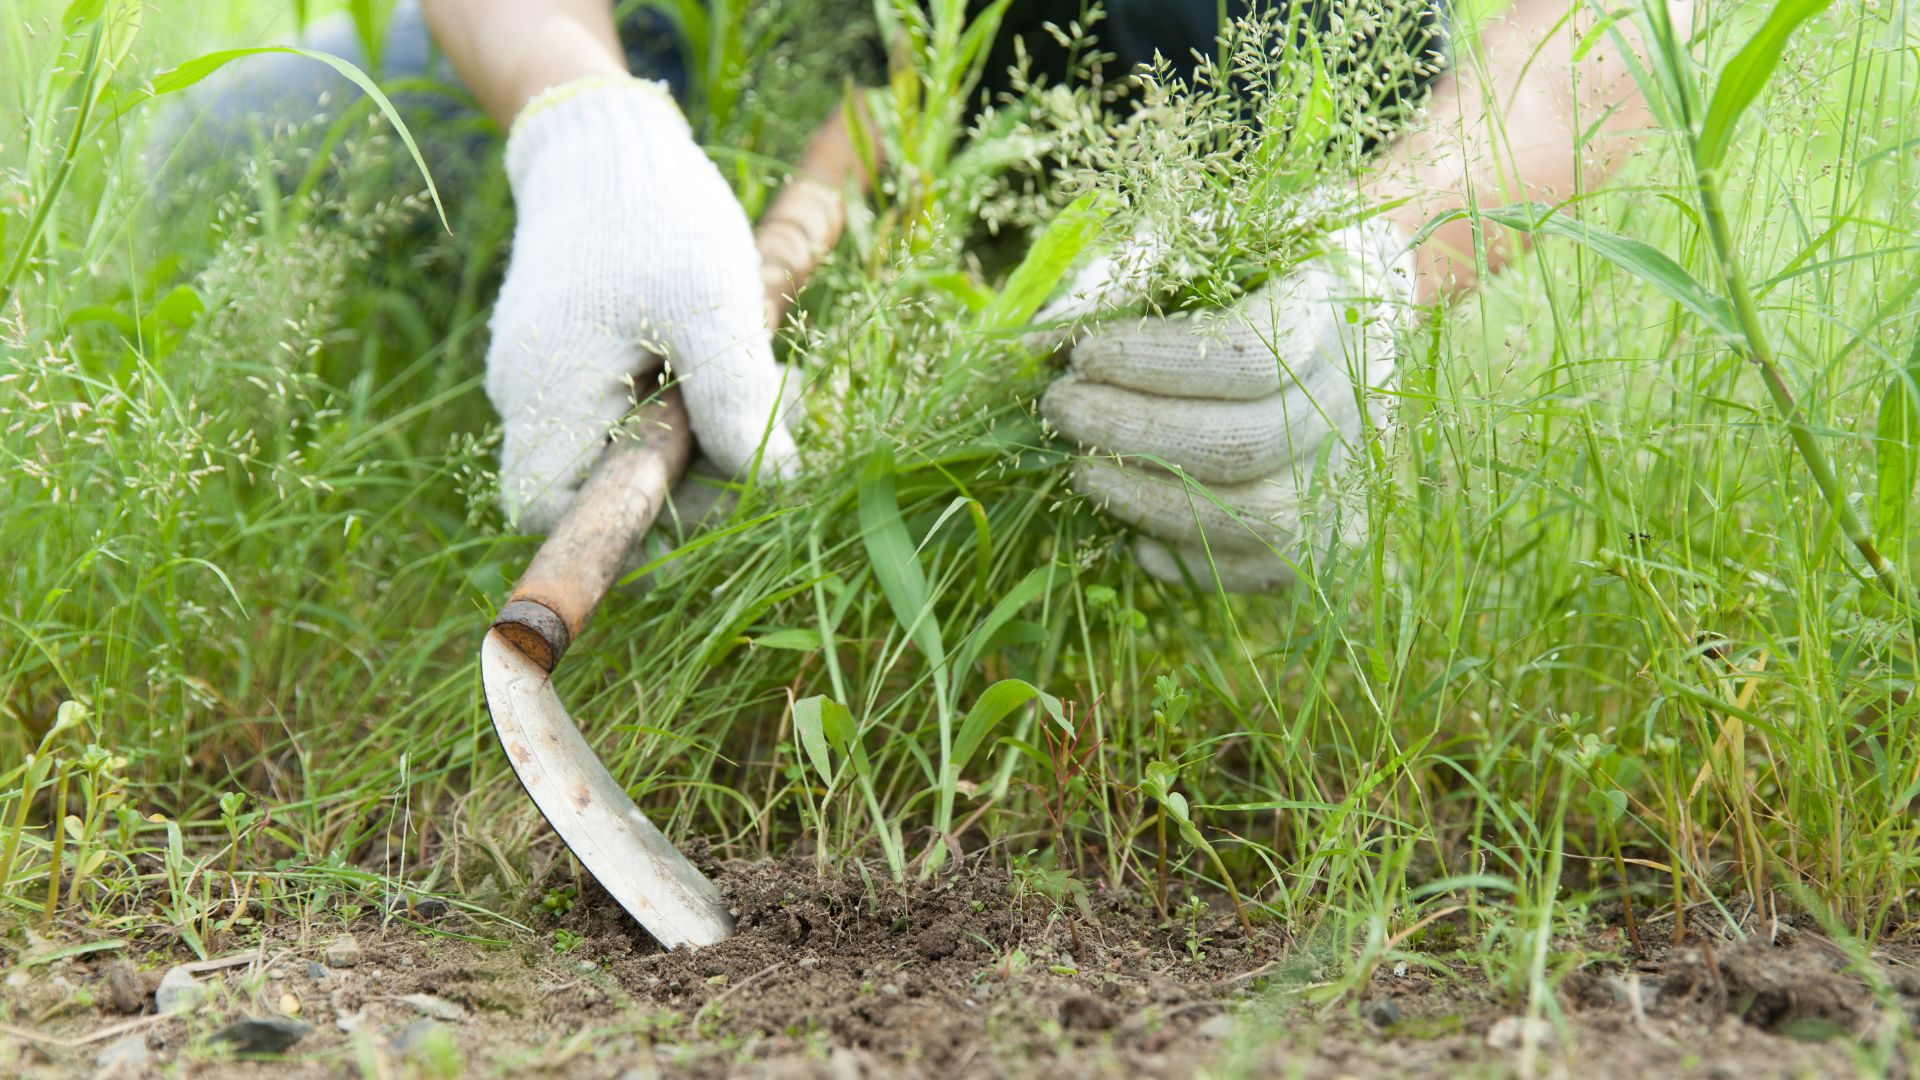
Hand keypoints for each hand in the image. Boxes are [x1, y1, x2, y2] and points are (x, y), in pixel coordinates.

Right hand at [486, 78, 795, 531]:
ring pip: (621, 445)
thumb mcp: (713, 309)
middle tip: (763, 424)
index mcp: (547, 392)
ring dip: (698, 432)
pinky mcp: (573, 354)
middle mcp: (530, 394)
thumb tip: (769, 482)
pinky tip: (728, 354)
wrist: (606, 138)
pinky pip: (624, 406)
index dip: (617, 522)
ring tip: (760, 374)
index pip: (546, 510)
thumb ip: (735, 400)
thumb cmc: (658, 217)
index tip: (699, 486)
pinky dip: (683, 398)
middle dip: (688, 473)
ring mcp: (547, 373)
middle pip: (596, 485)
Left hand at [1038, 219, 1413, 590]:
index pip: (1245, 356)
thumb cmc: (1248, 271)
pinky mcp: (1330, 533)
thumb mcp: (1192, 250)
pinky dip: (1190, 558)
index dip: (1153, 363)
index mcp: (1325, 313)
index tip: (1083, 355)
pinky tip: (1131, 536)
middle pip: (1241, 443)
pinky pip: (1262, 568)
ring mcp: (1347, 474)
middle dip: (1133, 434)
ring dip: (1151, 501)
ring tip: (1081, 472)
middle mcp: (1349, 400)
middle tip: (1061, 410)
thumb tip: (1036, 351)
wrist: (1348, 317)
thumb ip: (1124, 289)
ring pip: (1255, 516)